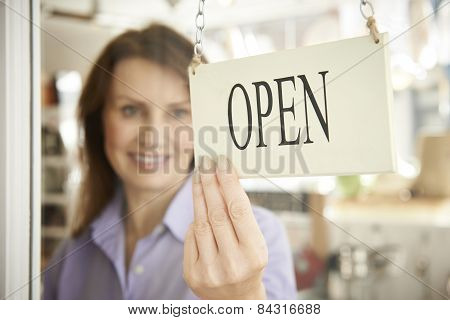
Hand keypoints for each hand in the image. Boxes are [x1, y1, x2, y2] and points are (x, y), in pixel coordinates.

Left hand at [183, 155, 267, 298]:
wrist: (235, 299)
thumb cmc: (249, 263)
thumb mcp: (256, 243)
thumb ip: (242, 218)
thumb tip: (225, 179)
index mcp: (254, 254)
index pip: (238, 211)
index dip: (229, 184)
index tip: (222, 164)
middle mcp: (232, 264)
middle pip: (216, 214)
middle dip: (210, 184)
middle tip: (206, 164)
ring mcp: (209, 271)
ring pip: (201, 223)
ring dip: (199, 196)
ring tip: (199, 177)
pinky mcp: (192, 274)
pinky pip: (191, 237)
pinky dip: (196, 220)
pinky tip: (199, 205)